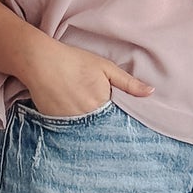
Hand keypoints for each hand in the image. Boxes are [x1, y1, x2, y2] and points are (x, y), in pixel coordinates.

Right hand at [23, 38, 152, 117]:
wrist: (40, 61)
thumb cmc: (74, 61)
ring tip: (89, 122)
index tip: (125, 124)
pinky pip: (70, 130)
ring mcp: (70, 122)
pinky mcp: (56, 123)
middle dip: (107, 128)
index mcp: (103, 103)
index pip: (118, 121)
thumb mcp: (105, 67)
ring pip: (86, 131)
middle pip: (103, 128)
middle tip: (107, 124)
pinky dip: (74, 128)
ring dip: (91, 129)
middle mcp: (88, 117)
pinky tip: (74, 118)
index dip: (121, 121)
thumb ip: (128, 82)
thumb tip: (151, 92)